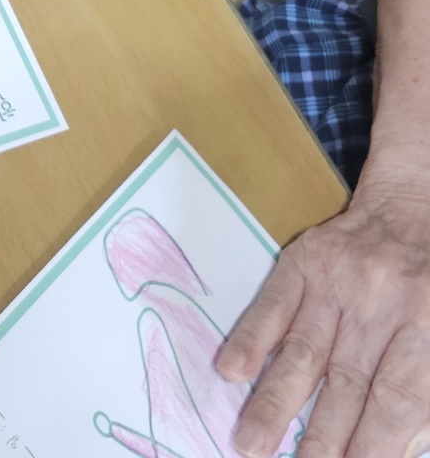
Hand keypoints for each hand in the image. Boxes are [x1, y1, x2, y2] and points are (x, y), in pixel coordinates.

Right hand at [218, 181, 429, 457]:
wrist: (411, 208)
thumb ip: (422, 391)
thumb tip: (391, 446)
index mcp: (427, 327)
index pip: (396, 401)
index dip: (372, 445)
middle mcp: (380, 306)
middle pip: (346, 384)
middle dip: (319, 438)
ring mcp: (336, 283)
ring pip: (303, 351)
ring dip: (273, 402)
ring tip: (248, 444)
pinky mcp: (301, 262)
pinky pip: (272, 304)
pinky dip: (250, 338)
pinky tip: (231, 370)